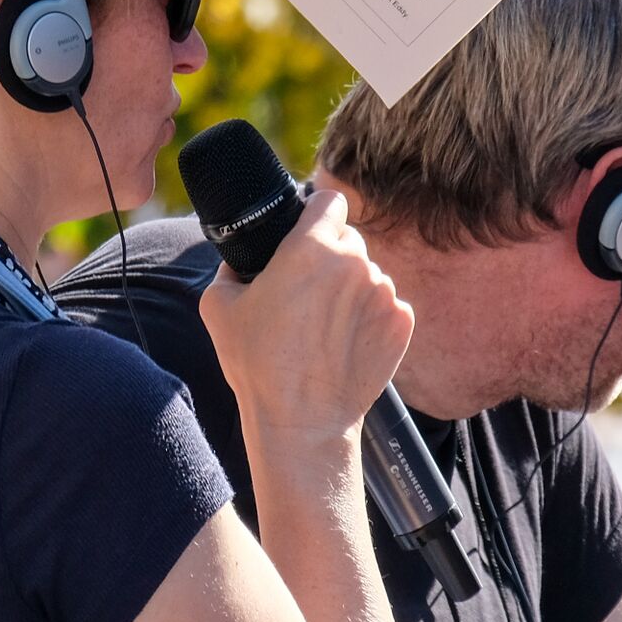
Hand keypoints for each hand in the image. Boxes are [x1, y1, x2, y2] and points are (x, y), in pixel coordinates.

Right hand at [200, 188, 412, 440]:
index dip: (316, 213)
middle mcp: (354, 262)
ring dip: (351, 291)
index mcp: (309, 248)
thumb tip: (238, 259)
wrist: (303, 421)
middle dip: (330, 258)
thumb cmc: (257, 364)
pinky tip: (346, 344)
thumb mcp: (218, 306)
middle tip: (307, 294)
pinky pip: (387, 306)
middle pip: (348, 239)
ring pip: (368, 275)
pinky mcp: (402, 322)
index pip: (329, 200)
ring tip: (325, 329)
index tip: (308, 232)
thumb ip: (230, 269)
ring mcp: (384, 292)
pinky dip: (370, 319)